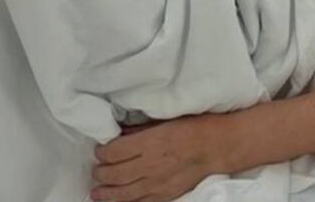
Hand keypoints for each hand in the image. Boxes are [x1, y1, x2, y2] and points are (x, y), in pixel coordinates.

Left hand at [91, 114, 230, 201]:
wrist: (218, 147)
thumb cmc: (195, 127)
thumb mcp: (166, 119)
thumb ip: (141, 128)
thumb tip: (121, 133)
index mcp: (150, 142)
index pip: (113, 152)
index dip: (102, 152)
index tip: (100, 150)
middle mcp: (150, 165)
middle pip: (114, 174)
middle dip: (100, 172)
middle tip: (97, 169)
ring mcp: (157, 183)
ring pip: (123, 193)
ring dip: (106, 193)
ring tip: (97, 191)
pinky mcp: (165, 195)